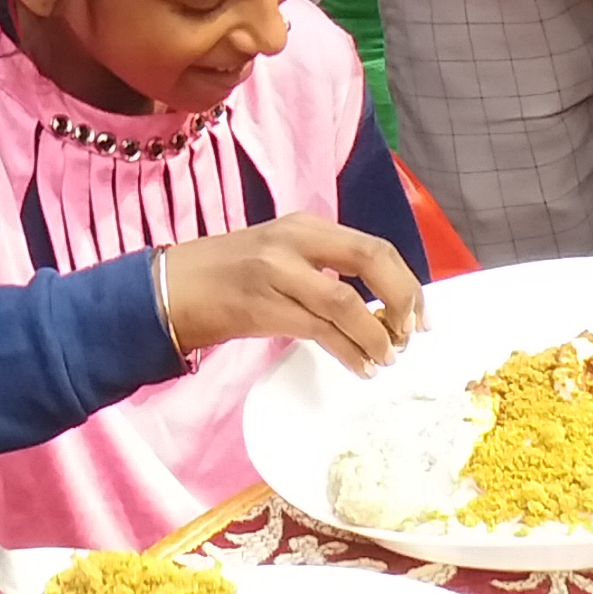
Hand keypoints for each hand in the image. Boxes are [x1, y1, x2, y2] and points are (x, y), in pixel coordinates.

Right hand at [155, 216, 423, 371]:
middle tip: (411, 335)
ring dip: (376, 336)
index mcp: (305, 225)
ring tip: (385, 359)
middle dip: (402, 301)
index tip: (422, 314)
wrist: (170, 288)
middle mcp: (294, 241)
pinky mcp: (262, 305)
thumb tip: (382, 306)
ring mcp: (277, 271)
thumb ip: (325, 269)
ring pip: (346, 302)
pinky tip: (360, 367)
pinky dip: (349, 352)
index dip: (407, 281)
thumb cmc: (229, 276)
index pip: (373, 245)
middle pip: (370, 260)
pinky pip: (320, 330)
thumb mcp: (281, 256)